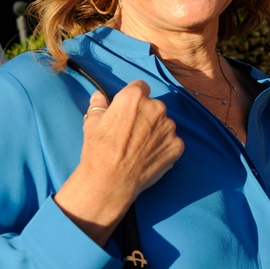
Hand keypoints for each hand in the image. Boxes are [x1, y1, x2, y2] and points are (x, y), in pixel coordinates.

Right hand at [55, 82, 183, 244]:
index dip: (133, 97)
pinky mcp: (178, 145)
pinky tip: (149, 157)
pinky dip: (163, 147)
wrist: (109, 181)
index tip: (128, 109)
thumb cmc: (98, 150)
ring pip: (164, 123)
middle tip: (132, 132)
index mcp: (134, 97)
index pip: (140, 87)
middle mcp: (156, 107)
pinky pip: (171, 141)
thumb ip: (99, 105)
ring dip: (156, 131)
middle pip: (154, 106)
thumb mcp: (92, 124)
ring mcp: (169, 127)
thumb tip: (99, 96)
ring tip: (140, 147)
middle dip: (145, 115)